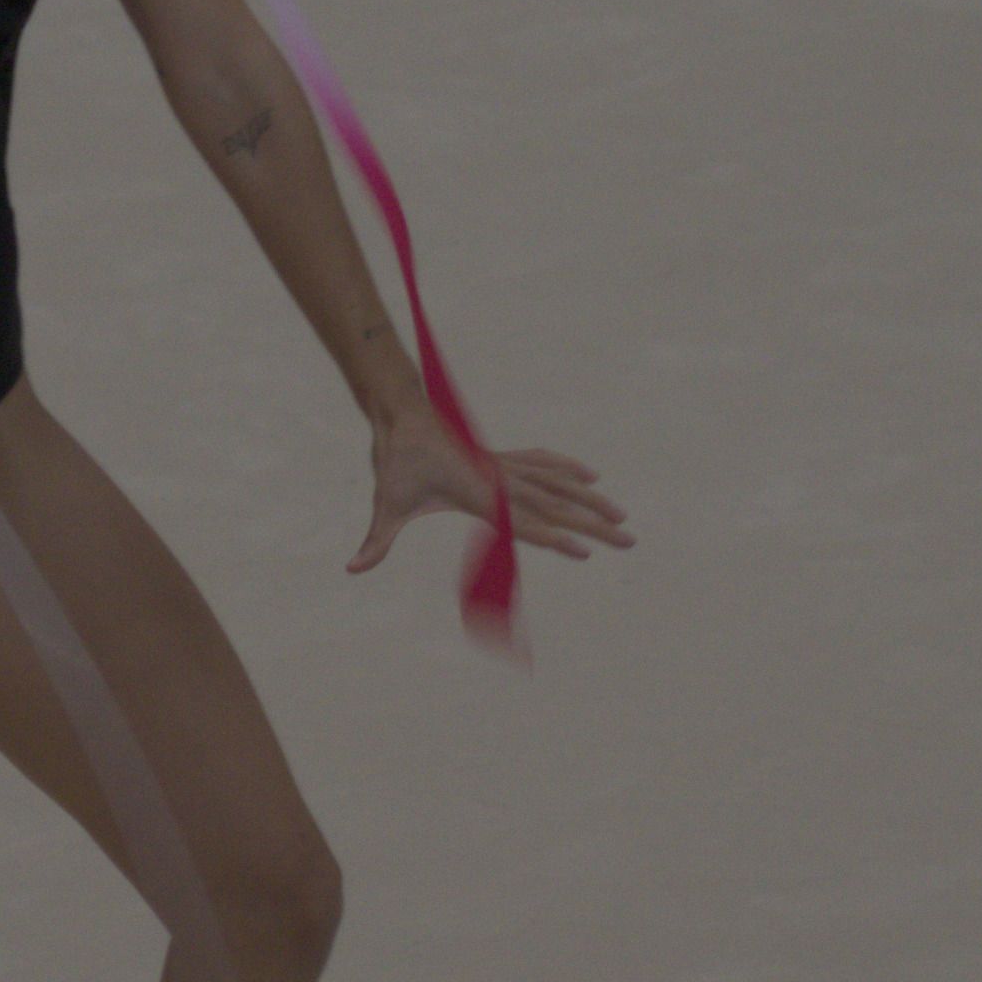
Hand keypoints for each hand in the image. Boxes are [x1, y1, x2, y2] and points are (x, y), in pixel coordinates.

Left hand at [349, 412, 630, 577]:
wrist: (400, 413)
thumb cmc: (394, 461)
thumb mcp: (385, 506)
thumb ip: (375, 541)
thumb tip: (352, 568)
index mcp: (480, 494)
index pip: (525, 523)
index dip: (556, 539)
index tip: (585, 553)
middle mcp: (500, 479)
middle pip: (557, 506)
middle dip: (594, 526)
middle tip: (629, 540)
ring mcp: (504, 466)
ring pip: (558, 483)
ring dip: (591, 500)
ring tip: (622, 516)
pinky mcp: (499, 457)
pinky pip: (541, 462)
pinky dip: (566, 467)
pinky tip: (589, 477)